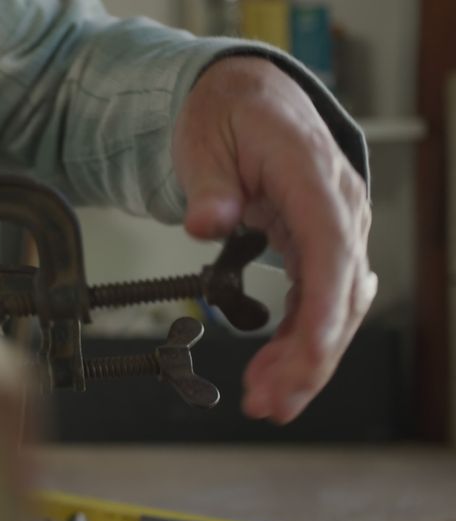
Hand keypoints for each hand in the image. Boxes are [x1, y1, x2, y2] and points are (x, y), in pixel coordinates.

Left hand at [173, 57, 376, 423]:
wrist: (245, 95)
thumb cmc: (226, 113)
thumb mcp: (203, 139)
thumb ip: (208, 185)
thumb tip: (207, 223)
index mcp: (312, 173)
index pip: (330, 247)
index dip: (324, 306)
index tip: (310, 352)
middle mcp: (338, 204)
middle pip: (341, 290)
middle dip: (311, 354)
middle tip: (271, 402)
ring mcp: (334, 226)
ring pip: (335, 305)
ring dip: (305, 358)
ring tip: (266, 401)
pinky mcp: (320, 244)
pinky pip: (318, 300)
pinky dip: (298, 339)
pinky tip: (271, 371)